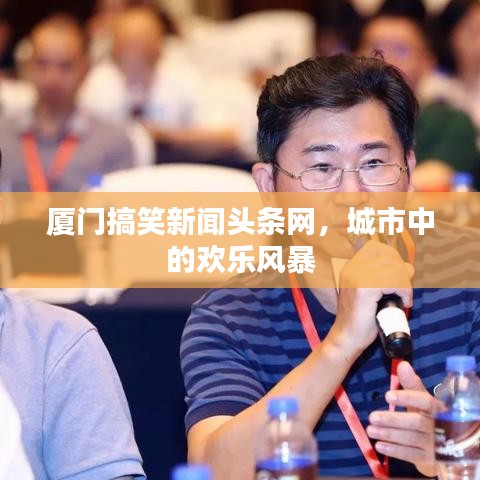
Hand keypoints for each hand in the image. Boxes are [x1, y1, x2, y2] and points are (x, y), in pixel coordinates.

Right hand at [329, 241, 413, 354]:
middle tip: (403, 291)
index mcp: (351, 267)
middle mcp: (351, 268)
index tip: (398, 277)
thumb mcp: (373, 293)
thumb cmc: (362, 320)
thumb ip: (386, 278)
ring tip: (403, 298)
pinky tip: (403, 303)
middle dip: (403, 272)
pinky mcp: (364, 288)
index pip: (377, 247)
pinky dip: (404, 292)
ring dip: (405, 284)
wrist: (347, 339)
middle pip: (389, 256)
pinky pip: (394, 282)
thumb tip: (408, 267)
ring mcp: (356, 276)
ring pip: (394, 269)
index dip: (393, 258)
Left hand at [367, 361, 438, 476]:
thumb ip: (411, 384)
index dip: (407, 398)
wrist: (445, 447)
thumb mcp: (421, 400)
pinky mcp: (429, 460)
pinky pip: (411, 455)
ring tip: (370, 430)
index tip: (388, 396)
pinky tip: (380, 445)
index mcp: (437, 409)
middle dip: (392, 419)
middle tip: (372, 417)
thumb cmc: (428, 417)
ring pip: (411, 439)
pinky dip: (394, 450)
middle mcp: (438, 426)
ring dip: (389, 434)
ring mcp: (435, 445)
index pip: (425, 401)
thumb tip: (403, 364)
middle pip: (416, 422)